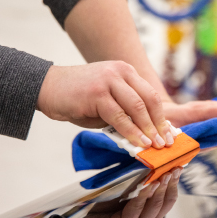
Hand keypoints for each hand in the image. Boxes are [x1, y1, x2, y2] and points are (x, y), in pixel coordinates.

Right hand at [37, 62, 173, 148]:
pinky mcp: (97, 92)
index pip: (151, 95)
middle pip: (149, 100)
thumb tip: (147, 134)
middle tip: (166, 142)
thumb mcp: (107, 100)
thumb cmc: (78, 98)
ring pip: (137, 107)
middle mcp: (120, 72)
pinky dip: (131, 131)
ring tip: (155, 145)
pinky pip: (119, 116)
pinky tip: (138, 142)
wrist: (47, 87)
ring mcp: (108, 80)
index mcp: (126, 72)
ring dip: (148, 129)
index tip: (170, 134)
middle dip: (159, 124)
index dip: (162, 117)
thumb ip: (125, 111)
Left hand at [72, 168, 181, 217]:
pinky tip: (147, 184)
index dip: (176, 183)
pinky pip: (137, 207)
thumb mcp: (129, 197)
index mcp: (153, 216)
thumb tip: (150, 165)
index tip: (179, 167)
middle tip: (175, 168)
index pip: (170, 199)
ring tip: (164, 174)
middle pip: (166, 202)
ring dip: (160, 188)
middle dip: (171, 183)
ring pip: (155, 205)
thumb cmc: (108, 211)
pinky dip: (143, 195)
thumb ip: (140, 187)